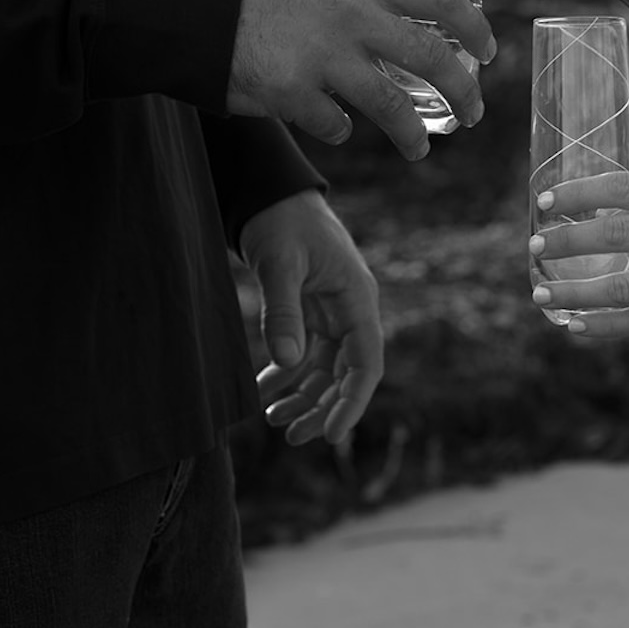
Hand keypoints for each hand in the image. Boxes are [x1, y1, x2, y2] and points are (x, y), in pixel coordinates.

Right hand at [227, 0, 495, 156]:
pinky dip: (341, 130)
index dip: (474, 27)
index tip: (489, 52)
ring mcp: (322, 56)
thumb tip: (426, 31)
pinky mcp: (293, 93)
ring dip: (414, 135)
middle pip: (432, 58)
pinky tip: (337, 126)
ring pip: (394, 107)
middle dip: (464, 92)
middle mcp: (350, 15)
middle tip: (474, 114)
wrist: (197, 12)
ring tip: (420, 149)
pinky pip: (337, 126)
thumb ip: (372, 1)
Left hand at [239, 190, 383, 445]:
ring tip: (273, 420)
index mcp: (357, 299)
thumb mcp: (280, 263)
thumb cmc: (281, 220)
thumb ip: (282, 313)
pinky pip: (305, 353)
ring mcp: (332, 312)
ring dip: (303, 396)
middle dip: (322, 408)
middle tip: (290, 437)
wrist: (270, 191)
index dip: (351, 403)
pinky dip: (286, 374)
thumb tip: (286, 364)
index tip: (329, 436)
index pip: (366, 364)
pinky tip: (262, 391)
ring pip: (326, 369)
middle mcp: (351, 310)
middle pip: (346, 374)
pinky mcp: (312, 310)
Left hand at [527, 169, 628, 338]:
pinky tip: (576, 328)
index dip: (577, 192)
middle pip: (616, 232)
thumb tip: (600, 216)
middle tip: (533, 245)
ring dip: (575, 292)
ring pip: (623, 286)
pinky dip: (605, 327)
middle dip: (566, 239)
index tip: (542, 199)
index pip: (624, 186)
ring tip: (541, 293)